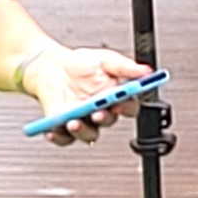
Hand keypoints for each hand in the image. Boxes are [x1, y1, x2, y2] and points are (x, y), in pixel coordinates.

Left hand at [19, 43, 140, 145]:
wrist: (52, 67)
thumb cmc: (80, 65)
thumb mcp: (104, 59)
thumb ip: (125, 66)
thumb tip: (146, 71)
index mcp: (115, 96)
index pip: (129, 106)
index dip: (127, 107)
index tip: (120, 103)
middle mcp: (102, 111)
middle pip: (109, 121)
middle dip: (104, 118)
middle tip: (97, 113)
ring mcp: (84, 121)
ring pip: (89, 134)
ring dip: (82, 131)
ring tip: (73, 122)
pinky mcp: (64, 127)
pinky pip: (64, 138)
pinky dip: (58, 137)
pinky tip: (52, 131)